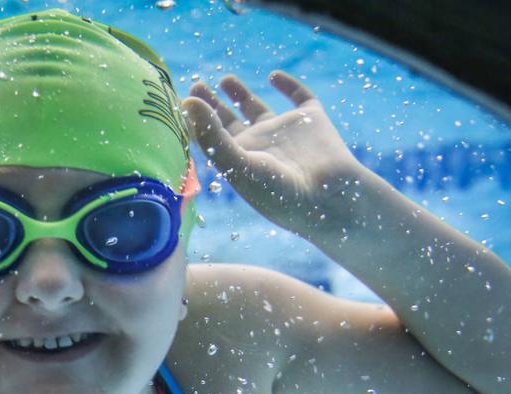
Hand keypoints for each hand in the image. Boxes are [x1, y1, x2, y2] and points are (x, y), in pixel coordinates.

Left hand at [182, 71, 366, 237]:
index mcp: (237, 160)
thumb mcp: (238, 165)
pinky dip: (289, 86)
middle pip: (228, 123)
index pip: (210, 137)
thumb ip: (211, 135)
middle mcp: (258, 146)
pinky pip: (300, 98)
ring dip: (241, 94)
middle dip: (212, 105)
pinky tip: (274, 76)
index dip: (195, 120)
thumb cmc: (278, 193)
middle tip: (196, 84)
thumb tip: (187, 100)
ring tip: (224, 80)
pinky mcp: (311, 121)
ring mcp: (284, 132)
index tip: (180, 100)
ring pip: (258, 109)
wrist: (329, 199)